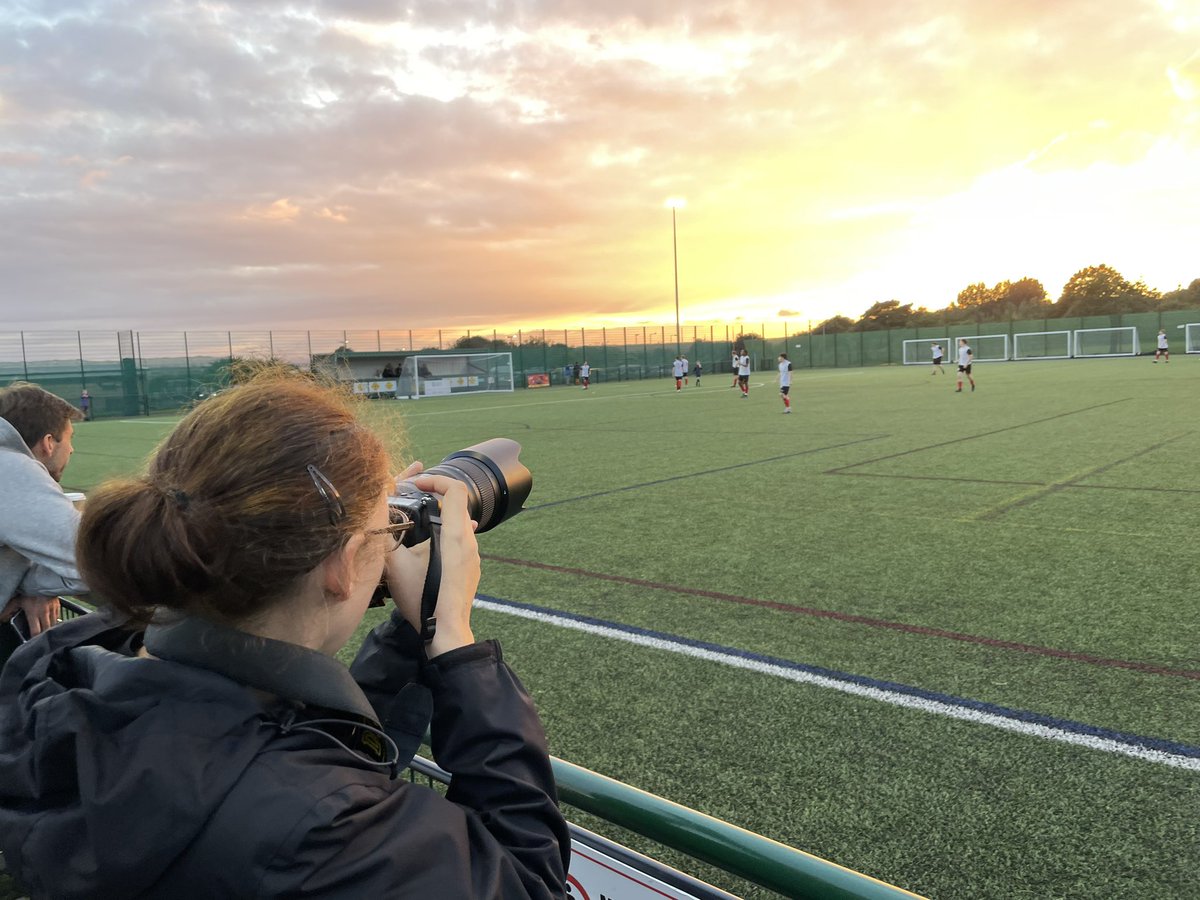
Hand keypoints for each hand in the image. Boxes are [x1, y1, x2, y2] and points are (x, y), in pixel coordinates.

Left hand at [0, 595, 60, 636]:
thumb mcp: (16, 600)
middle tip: (39, 639)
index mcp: (33, 613)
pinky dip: (54, 622)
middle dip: (42, 635)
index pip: (35, 631)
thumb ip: (8, 611)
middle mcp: (44, 613)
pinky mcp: (58, 606)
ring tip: (46, 633)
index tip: (32, 641)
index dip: (34, 638)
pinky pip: (57, 618)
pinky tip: (51, 623)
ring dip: (49, 629)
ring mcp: (52, 610)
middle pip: (45, 630)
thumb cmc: (29, 590)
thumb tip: (1, 619)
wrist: (43, 579)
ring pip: (53, 625)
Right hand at [384, 465, 480, 656]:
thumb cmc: (422, 599)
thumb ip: (388, 539)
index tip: (417, 483)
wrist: (446, 631)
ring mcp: (474, 555)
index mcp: (456, 535)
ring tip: (418, 521)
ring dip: (441, 514)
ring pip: (460, 522)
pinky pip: (462, 540)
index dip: (436, 479)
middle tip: (413, 497)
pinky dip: (447, 532)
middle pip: (458, 504)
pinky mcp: (472, 567)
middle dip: (435, 495)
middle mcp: (470, 541)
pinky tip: (430, 544)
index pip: (455, 490)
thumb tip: (377, 520)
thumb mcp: (396, 566)